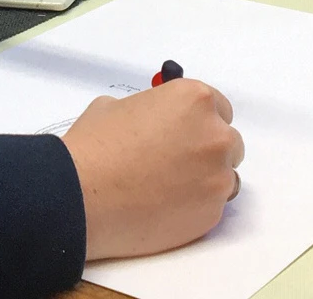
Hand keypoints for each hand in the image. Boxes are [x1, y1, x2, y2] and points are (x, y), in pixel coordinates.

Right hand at [60, 78, 243, 258]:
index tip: (184, 130)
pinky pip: (212, 205)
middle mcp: (214, 135)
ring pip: (224, 176)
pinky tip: (164, 205)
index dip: (198, 119)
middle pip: (227, 142)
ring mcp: (217, 177)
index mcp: (194, 99)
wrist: (84, 194)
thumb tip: (154, 124)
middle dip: (206, 149)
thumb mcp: (116, 106)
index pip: (218, 106)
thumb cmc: (95, 145)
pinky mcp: (212, 213)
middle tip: (175, 160)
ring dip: (205, 178)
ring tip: (169, 186)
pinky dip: (194, 205)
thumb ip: (150, 111)